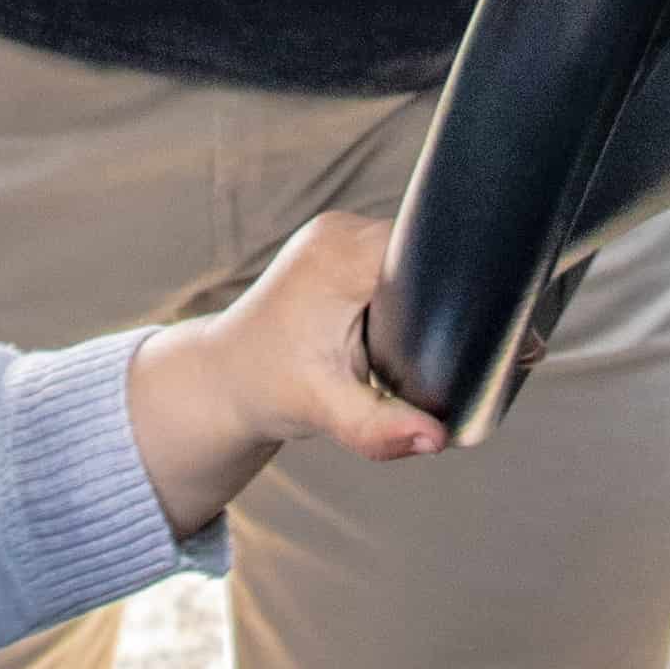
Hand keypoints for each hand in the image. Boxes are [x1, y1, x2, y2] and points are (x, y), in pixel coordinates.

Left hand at [124, 212, 448, 534]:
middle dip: (432, 305)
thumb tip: (437, 439)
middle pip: (423, 253)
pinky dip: (395, 297)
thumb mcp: (325, 410)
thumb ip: (381, 426)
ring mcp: (338, 233)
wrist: (222, 379)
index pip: (426, 250)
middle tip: (408, 355)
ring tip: (387, 345)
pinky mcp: (340, 248)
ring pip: (409, 256)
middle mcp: (340, 230)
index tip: (443, 339)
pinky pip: (389, 262)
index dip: (447, 291)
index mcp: (340, 254)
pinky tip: (378, 332)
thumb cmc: (267, 388)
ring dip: (414, 301)